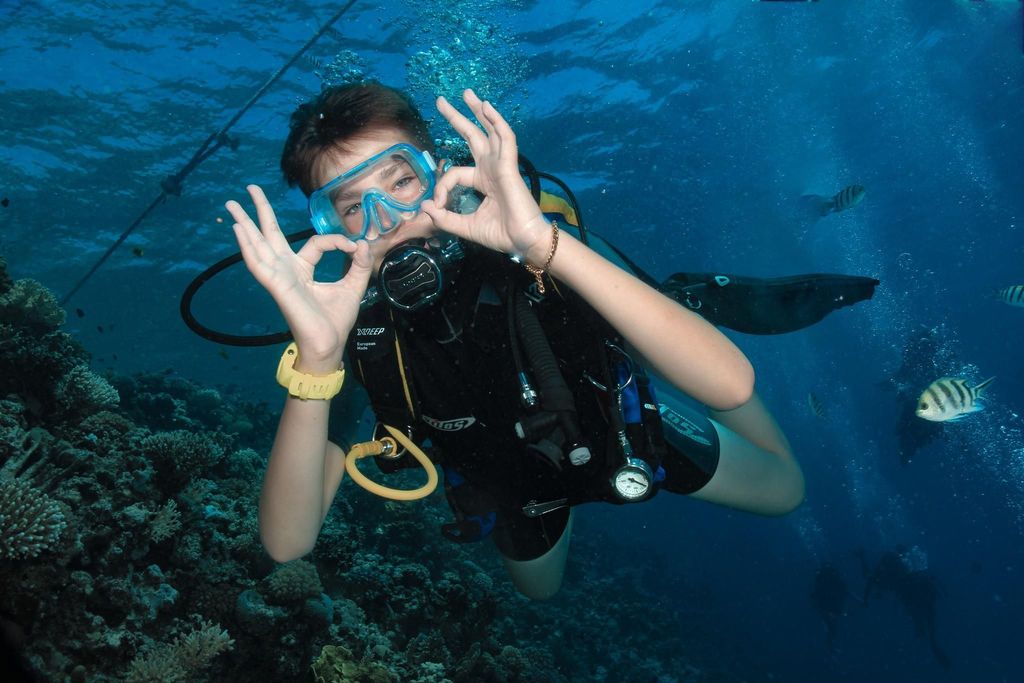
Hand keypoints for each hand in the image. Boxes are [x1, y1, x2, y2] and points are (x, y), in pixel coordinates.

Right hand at [225, 185, 372, 367]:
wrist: (329, 345)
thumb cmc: (336, 321)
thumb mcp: (353, 286)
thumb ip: (358, 264)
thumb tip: (363, 242)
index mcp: (302, 270)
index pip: (316, 243)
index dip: (337, 241)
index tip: (355, 247)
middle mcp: (287, 270)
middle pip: (270, 234)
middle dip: (260, 211)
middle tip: (250, 186)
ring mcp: (279, 278)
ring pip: (258, 245)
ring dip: (244, 223)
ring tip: (231, 203)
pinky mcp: (277, 287)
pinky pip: (259, 265)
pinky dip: (248, 247)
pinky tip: (239, 230)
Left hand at [421, 89, 551, 264]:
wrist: (524, 241)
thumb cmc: (500, 234)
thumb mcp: (464, 226)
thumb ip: (444, 218)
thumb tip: (424, 206)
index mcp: (482, 181)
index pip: (454, 173)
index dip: (441, 187)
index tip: (436, 206)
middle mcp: (491, 168)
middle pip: (472, 136)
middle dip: (457, 118)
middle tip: (441, 101)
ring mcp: (501, 165)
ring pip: (489, 130)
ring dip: (478, 111)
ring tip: (467, 93)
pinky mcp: (510, 166)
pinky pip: (505, 138)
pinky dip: (497, 122)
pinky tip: (487, 107)